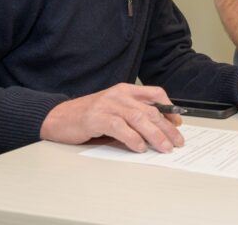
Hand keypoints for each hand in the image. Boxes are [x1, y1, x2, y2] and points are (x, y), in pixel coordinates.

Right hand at [40, 83, 183, 153]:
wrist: (59, 117)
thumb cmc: (89, 116)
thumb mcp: (115, 109)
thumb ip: (133, 114)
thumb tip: (158, 129)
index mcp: (126, 90)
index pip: (155, 93)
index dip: (169, 107)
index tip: (178, 122)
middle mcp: (119, 95)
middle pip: (150, 109)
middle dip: (167, 127)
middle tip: (177, 141)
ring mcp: (108, 105)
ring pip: (139, 118)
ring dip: (155, 135)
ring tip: (164, 147)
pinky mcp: (97, 118)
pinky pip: (120, 127)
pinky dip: (133, 139)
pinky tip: (140, 147)